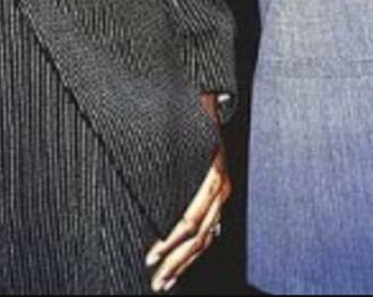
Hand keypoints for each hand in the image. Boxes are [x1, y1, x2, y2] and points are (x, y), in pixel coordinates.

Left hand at [145, 93, 230, 292]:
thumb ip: (178, 124)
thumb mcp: (188, 114)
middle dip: (175, 261)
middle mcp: (220, 189)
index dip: (170, 240)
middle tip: (155, 279)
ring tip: (164, 282)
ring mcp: (222, 196)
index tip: (150, 255)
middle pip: (198, 237)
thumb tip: (163, 127)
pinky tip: (181, 265)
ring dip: (184, 263)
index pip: (190, 219)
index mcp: (212, 174)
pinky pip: (210, 233)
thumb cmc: (195, 105)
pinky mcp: (219, 198)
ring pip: (205, 240)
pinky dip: (195, 253)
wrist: (215, 93)